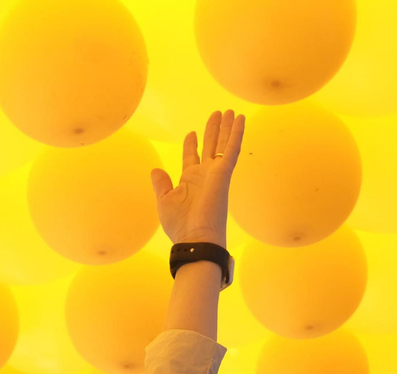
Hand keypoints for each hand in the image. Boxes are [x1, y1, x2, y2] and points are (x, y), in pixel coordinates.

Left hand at [151, 110, 244, 245]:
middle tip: (218, 114)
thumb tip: (156, 170)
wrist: (195, 237)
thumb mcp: (165, 201)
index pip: (192, 157)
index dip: (192, 145)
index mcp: (190, 181)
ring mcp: (216, 173)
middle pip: (210, 146)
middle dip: (214, 130)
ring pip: (223, 144)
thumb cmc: (180, 224)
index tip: (191, 134)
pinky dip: (236, 133)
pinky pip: (232, 149)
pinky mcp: (224, 173)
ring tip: (230, 112)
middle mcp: (205, 175)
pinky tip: (240, 119)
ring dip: (227, 128)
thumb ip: (161, 184)